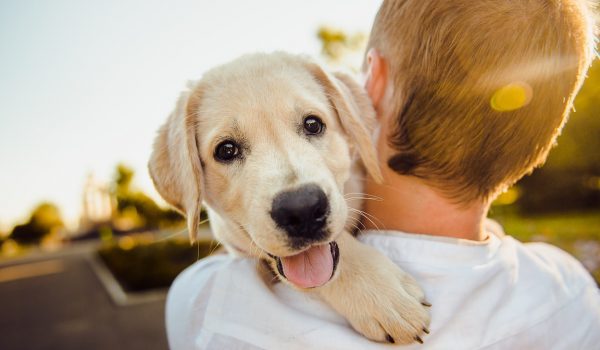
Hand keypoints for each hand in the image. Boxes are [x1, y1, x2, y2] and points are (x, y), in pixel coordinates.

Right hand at [316, 232, 430, 343]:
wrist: (334, 262)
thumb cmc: (364, 260)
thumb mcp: (393, 268)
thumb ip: (410, 286)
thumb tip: (423, 303)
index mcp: (395, 291)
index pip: (418, 316)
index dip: (423, 318)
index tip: (421, 314)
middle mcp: (383, 306)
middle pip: (408, 331)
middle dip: (414, 330)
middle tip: (412, 324)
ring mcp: (369, 315)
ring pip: (393, 337)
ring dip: (399, 335)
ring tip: (398, 327)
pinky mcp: (356, 320)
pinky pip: (374, 336)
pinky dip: (382, 334)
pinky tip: (383, 327)